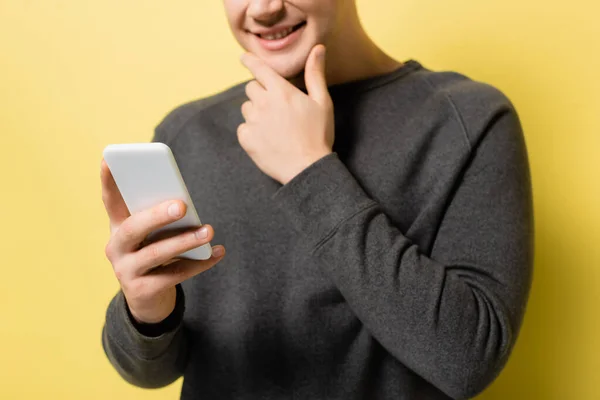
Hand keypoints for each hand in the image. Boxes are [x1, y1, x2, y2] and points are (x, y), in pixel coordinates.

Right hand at [100, 159, 225, 323]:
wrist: (148, 298)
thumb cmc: (154, 254)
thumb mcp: (153, 235)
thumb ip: (160, 219)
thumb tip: (184, 205)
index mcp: (118, 226)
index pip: (110, 200)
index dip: (108, 180)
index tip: (109, 158)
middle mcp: (116, 247)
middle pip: (134, 228)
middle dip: (158, 215)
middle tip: (182, 205)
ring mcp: (125, 270)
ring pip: (156, 253)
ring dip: (185, 240)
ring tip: (209, 230)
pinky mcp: (141, 291)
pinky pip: (175, 274)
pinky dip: (200, 263)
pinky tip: (218, 252)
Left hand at [238, 44, 333, 184]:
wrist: (307, 168)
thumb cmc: (318, 135)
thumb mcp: (322, 102)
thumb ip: (315, 74)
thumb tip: (318, 48)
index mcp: (281, 91)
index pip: (258, 68)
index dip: (250, 61)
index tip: (244, 58)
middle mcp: (263, 103)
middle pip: (251, 88)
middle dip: (260, 92)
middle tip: (276, 107)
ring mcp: (253, 121)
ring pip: (247, 107)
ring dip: (256, 112)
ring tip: (274, 126)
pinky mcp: (246, 138)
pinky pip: (243, 127)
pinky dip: (252, 131)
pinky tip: (267, 139)